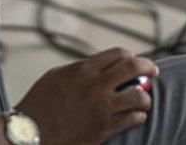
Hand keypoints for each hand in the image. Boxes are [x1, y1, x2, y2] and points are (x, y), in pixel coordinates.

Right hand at [15, 48, 158, 144]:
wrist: (31, 131)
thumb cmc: (41, 102)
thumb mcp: (58, 75)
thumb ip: (82, 68)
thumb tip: (103, 67)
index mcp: (84, 69)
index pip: (119, 54)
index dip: (131, 56)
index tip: (135, 62)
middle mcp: (96, 85)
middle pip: (134, 68)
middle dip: (149, 67)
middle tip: (154, 72)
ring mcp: (102, 108)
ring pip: (139, 96)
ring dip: (145, 96)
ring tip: (144, 100)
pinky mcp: (105, 129)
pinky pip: (133, 119)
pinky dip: (138, 116)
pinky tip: (136, 116)